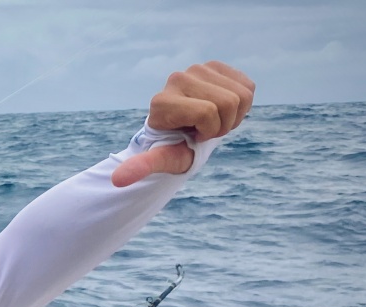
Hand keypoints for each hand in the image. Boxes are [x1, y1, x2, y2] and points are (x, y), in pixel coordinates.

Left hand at [112, 61, 256, 187]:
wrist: (182, 129)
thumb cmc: (173, 146)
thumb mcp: (161, 159)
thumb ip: (142, 166)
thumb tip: (117, 180)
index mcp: (162, 102)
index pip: (208, 112)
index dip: (209, 130)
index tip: (194, 135)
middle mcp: (177, 79)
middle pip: (228, 102)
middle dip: (223, 124)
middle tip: (205, 129)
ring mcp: (197, 69)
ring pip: (242, 94)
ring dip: (234, 115)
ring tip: (212, 119)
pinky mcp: (215, 66)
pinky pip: (248, 85)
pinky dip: (243, 104)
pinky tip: (223, 108)